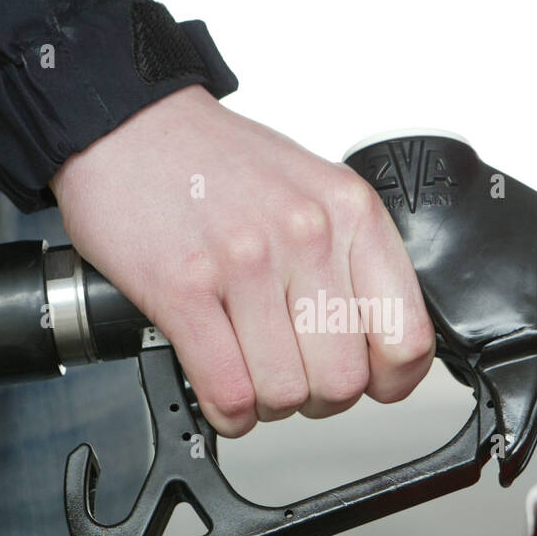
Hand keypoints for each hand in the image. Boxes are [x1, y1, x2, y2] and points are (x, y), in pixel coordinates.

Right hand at [51, 84, 434, 437]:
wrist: (131, 124)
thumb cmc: (220, 163)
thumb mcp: (315, 190)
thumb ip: (351, 259)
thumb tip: (376, 343)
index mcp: (351, 212)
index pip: (406, 337)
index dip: (390, 381)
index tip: (371, 382)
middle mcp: (305, 234)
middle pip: (343, 380)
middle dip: (318, 398)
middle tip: (296, 375)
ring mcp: (244, 262)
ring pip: (284, 393)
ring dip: (267, 404)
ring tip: (252, 374)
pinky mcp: (182, 287)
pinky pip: (227, 389)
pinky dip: (227, 411)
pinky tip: (222, 391)